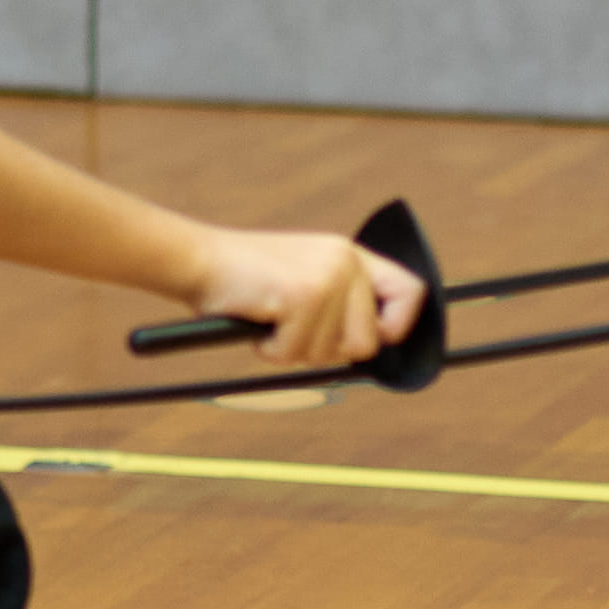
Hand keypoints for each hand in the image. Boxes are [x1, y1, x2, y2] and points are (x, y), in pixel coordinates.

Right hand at [184, 225, 426, 375]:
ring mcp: (326, 278)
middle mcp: (345, 261)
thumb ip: (339, 305)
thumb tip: (374, 349)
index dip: (400, 325)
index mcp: (350, 254)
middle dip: (327, 351)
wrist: (198, 260)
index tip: (377, 341)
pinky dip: (271, 350)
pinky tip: (257, 320)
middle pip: (367, 342)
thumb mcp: (304, 279)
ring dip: (293, 350)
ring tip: (271, 318)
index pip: (410, 291)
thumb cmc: (245, 281)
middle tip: (292, 330)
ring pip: (329, 354)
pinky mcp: (303, 296)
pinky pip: (295, 353)